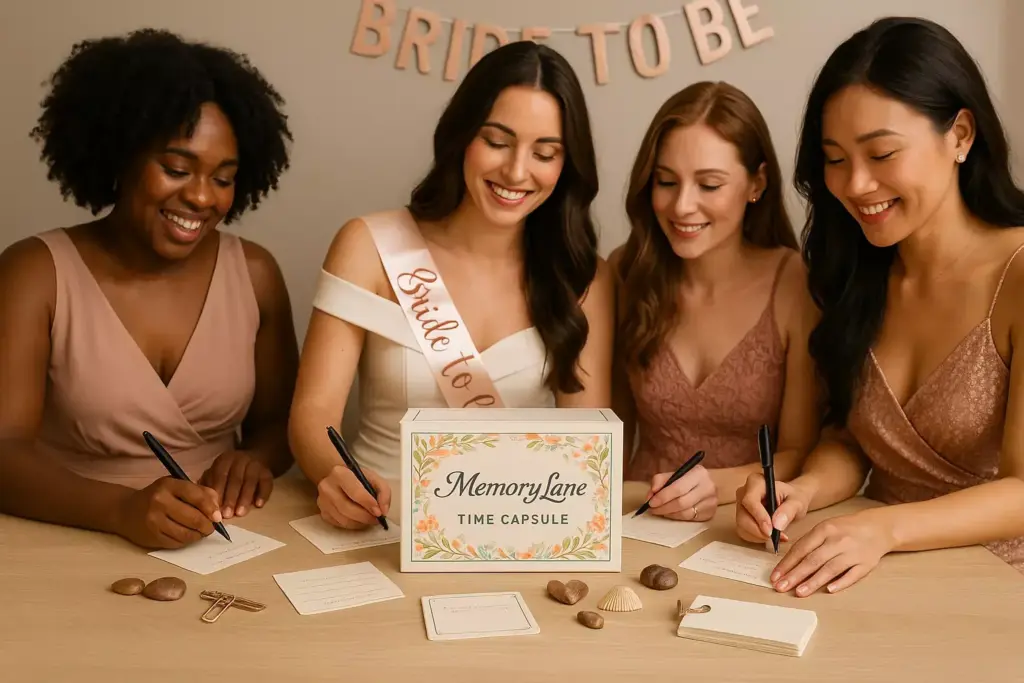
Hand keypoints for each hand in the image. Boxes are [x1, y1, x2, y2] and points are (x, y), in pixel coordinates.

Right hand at [115, 477, 222, 548]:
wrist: (125, 510)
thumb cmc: (158, 496)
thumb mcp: (176, 486)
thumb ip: (200, 492)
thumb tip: (217, 509)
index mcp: (168, 485)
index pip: (197, 496)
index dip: (211, 508)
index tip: (218, 517)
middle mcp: (159, 502)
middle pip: (194, 518)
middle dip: (208, 526)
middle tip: (211, 527)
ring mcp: (154, 521)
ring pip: (187, 533)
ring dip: (199, 535)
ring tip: (201, 532)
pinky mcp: (151, 537)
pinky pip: (177, 543)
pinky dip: (187, 541)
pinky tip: (188, 536)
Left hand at [199, 450, 273, 518]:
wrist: (255, 458)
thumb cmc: (230, 472)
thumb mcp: (217, 472)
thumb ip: (208, 484)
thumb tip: (198, 499)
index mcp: (225, 460)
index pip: (220, 475)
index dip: (218, 492)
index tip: (214, 508)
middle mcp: (241, 459)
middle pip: (235, 479)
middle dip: (231, 498)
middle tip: (227, 514)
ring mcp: (255, 465)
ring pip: (250, 481)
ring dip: (245, 498)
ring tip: (240, 513)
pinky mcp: (268, 472)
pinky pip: (266, 483)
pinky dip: (263, 494)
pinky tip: (258, 505)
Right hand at [317, 465, 390, 528]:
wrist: (338, 478)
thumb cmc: (357, 478)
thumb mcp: (373, 478)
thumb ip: (383, 492)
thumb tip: (383, 511)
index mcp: (340, 473)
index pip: (355, 492)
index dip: (368, 504)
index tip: (379, 512)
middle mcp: (327, 487)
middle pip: (347, 508)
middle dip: (365, 517)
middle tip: (377, 519)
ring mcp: (322, 501)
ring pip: (343, 520)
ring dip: (361, 523)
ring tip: (370, 520)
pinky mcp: (323, 513)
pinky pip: (340, 524)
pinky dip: (353, 525)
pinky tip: (359, 520)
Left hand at [643, 465, 717, 520]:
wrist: (705, 484)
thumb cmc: (686, 479)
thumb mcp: (673, 474)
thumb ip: (659, 482)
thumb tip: (650, 497)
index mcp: (698, 473)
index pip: (678, 488)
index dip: (663, 497)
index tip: (651, 502)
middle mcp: (708, 487)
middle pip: (682, 502)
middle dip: (664, 507)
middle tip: (652, 509)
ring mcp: (711, 502)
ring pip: (685, 513)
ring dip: (668, 513)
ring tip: (659, 511)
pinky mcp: (710, 513)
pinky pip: (689, 518)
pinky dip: (676, 517)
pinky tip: (670, 513)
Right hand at [735, 472, 813, 543]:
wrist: (790, 500)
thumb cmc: (793, 497)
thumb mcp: (797, 502)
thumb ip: (788, 511)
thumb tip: (777, 524)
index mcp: (755, 482)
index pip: (750, 501)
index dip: (759, 517)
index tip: (771, 530)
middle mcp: (743, 492)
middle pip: (743, 517)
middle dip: (759, 531)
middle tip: (776, 537)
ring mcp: (740, 506)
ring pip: (742, 526)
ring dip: (759, 536)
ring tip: (777, 536)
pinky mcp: (740, 517)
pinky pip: (744, 532)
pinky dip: (757, 538)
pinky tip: (770, 536)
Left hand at [769, 511, 894, 595]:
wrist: (878, 527)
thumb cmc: (846, 529)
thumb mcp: (826, 528)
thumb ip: (809, 543)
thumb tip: (788, 563)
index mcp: (825, 529)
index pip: (802, 548)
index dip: (787, 563)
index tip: (775, 575)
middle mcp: (838, 540)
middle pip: (813, 560)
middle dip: (795, 575)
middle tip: (781, 587)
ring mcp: (853, 552)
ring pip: (830, 568)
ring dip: (813, 582)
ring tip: (799, 592)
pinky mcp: (866, 564)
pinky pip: (852, 575)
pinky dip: (841, 582)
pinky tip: (829, 590)